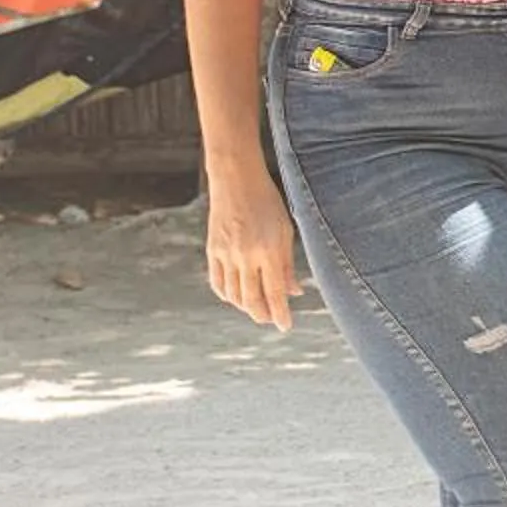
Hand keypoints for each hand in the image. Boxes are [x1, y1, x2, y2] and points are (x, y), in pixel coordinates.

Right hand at [205, 167, 301, 330]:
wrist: (235, 179)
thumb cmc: (267, 202)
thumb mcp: (285, 230)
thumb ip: (288, 264)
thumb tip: (295, 292)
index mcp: (269, 251)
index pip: (276, 293)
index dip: (281, 314)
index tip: (285, 326)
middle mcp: (246, 256)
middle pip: (252, 299)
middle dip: (263, 315)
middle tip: (270, 320)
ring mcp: (226, 254)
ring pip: (234, 295)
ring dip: (246, 307)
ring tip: (257, 309)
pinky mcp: (212, 250)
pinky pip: (217, 283)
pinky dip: (227, 295)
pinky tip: (236, 297)